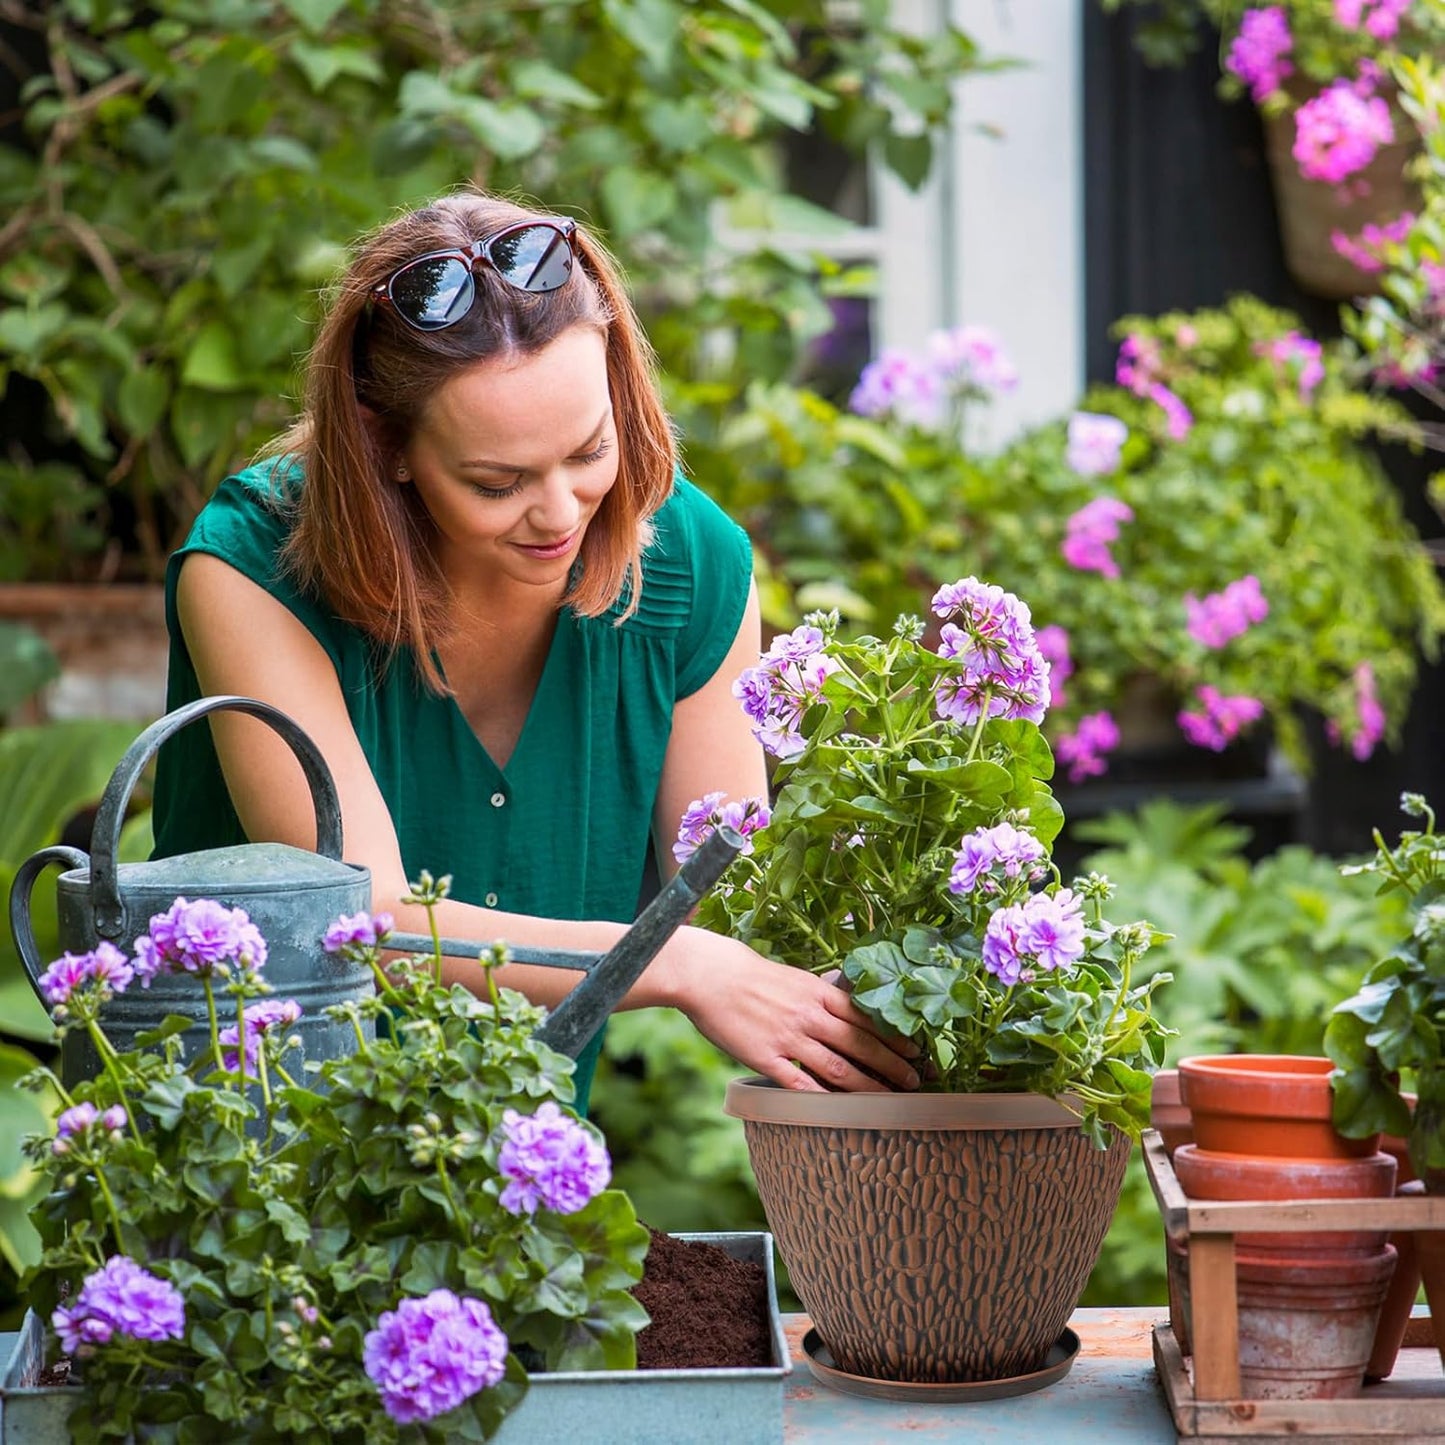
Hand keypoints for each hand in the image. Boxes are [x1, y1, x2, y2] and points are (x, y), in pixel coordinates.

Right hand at [667, 929, 920, 1092]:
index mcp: (818, 992)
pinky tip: (842, 1111)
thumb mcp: (794, 977)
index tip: (916, 1050)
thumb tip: (846, 1007)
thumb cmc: (750, 975)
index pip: (866, 1017)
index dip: (894, 1036)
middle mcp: (809, 1015)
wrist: (710, 975)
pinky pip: (800, 1084)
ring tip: (890, 1099)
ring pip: (838, 1067)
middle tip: (914, 1081)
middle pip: (860, 1044)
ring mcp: (788, 1038)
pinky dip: (823, 1100)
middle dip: (892, 1065)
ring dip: (868, 1086)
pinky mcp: (766, 1058)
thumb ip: (819, 995)